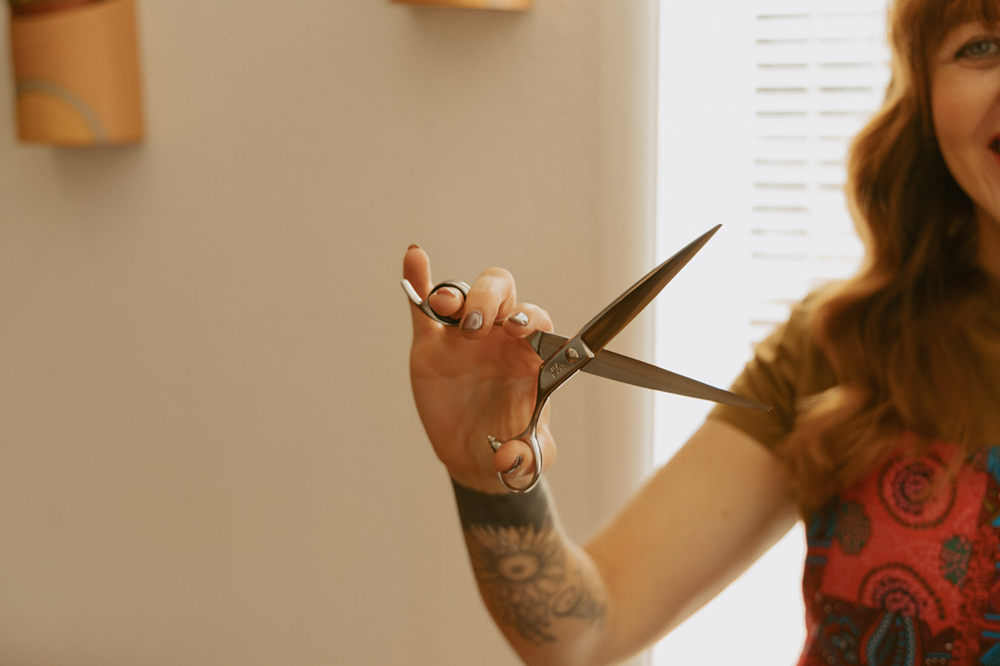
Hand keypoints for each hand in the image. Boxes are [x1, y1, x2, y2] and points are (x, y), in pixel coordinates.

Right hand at [403, 245, 556, 492]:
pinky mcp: (432, 345)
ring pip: (462, 294)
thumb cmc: (509, 449)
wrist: (474, 458)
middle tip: (476, 326)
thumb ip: (525, 459)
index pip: (537, 320)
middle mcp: (499, 338)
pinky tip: (415, 256)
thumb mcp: (527, 462)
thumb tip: (508, 459)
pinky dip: (419, 280)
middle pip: (503, 293)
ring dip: (456, 294)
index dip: (531, 317)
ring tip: (447, 309)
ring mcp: (464, 338)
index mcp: (530, 356)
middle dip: (490, 299)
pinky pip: (424, 306)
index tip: (520, 329)